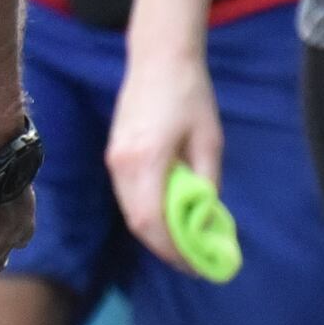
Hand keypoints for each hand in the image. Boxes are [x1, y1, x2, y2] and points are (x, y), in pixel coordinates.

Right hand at [105, 49, 223, 271]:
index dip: (173, 250)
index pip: (152, 221)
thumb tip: (206, 220)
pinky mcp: (114, 154)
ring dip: (155, 233)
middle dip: (165, 248)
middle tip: (193, 262)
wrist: (158, 58)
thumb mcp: (209, 141)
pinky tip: (169, 218)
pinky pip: (128, 196)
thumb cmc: (190, 95)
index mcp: (146, 159)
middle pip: (137, 223)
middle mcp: (122, 164)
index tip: (197, 266)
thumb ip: (206, 183)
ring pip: (130, 212)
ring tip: (184, 244)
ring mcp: (113, 159)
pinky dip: (147, 214)